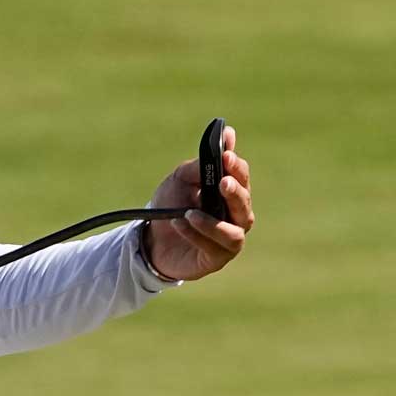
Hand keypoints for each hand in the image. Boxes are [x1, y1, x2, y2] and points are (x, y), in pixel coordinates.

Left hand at [142, 124, 254, 282]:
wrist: (151, 239)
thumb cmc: (171, 205)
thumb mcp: (180, 179)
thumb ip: (200, 164)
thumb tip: (226, 137)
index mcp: (230, 194)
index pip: (241, 178)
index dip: (237, 168)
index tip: (226, 155)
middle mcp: (236, 217)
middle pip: (245, 205)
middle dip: (235, 192)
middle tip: (223, 181)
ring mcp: (228, 240)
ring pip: (235, 232)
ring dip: (213, 222)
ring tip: (190, 212)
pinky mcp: (216, 259)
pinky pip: (213, 248)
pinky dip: (197, 234)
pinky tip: (179, 223)